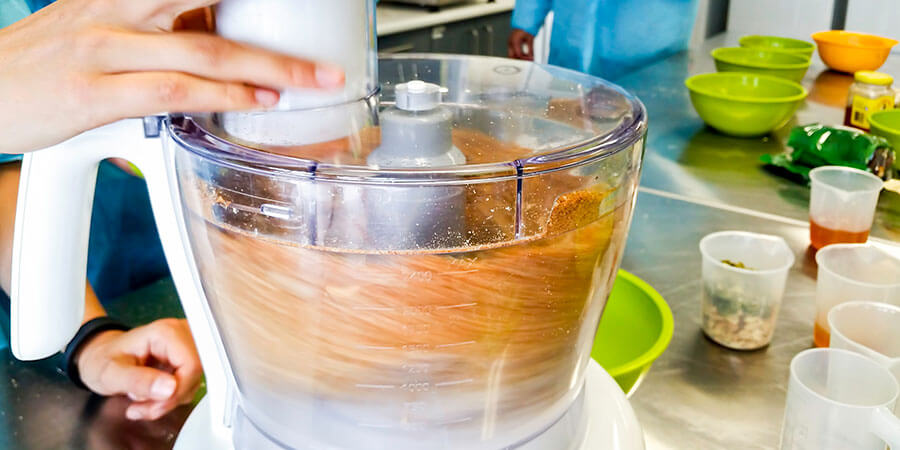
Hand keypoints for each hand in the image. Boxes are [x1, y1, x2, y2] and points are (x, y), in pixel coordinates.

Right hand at [0, 0, 345, 153]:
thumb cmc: (47, 64)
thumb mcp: (105, 28)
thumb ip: (162, 30)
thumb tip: (219, 42)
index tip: (302, 4)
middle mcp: (120, 7)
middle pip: (216, 1)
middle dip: (277, 23)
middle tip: (324, 48)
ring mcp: (107, 47)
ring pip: (206, 49)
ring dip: (272, 67)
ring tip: (315, 79)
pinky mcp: (95, 91)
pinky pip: (174, 89)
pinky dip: (224, 97)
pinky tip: (258, 102)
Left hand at [76, 318, 202, 420]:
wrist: (100, 356)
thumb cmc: (103, 359)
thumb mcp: (111, 373)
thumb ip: (139, 380)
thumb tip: (170, 388)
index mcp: (166, 333)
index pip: (192, 365)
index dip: (178, 391)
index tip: (154, 406)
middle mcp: (182, 334)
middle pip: (195, 374)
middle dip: (171, 399)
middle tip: (144, 408)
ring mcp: (187, 345)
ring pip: (193, 382)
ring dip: (169, 401)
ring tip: (142, 403)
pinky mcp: (187, 358)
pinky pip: (188, 384)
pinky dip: (171, 398)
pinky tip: (151, 398)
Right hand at [508, 29, 534, 60]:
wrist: (524, 20)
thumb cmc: (526, 27)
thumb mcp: (530, 39)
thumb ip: (530, 49)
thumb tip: (531, 56)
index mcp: (515, 42)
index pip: (518, 55)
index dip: (524, 59)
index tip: (529, 60)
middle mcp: (510, 42)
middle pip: (511, 56)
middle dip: (518, 61)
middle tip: (525, 63)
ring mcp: (510, 42)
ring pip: (511, 54)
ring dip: (517, 57)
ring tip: (524, 59)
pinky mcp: (511, 41)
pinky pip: (512, 50)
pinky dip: (516, 54)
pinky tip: (522, 55)